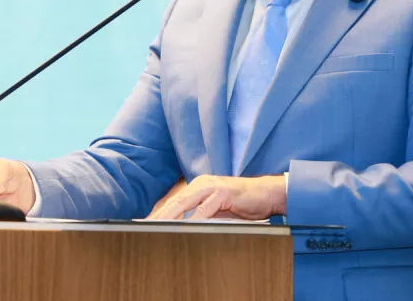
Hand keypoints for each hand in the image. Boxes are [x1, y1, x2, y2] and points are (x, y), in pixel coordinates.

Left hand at [146, 174, 285, 220]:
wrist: (267, 194)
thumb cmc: (243, 204)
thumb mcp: (218, 210)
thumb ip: (202, 215)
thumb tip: (184, 229)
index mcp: (198, 186)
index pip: (174, 202)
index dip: (159, 214)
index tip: (145, 226)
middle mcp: (202, 183)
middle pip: (175, 202)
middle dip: (159, 217)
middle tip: (145, 229)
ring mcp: (212, 186)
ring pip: (186, 203)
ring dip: (171, 217)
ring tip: (158, 228)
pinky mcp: (223, 192)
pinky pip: (205, 208)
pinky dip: (194, 219)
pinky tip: (185, 227)